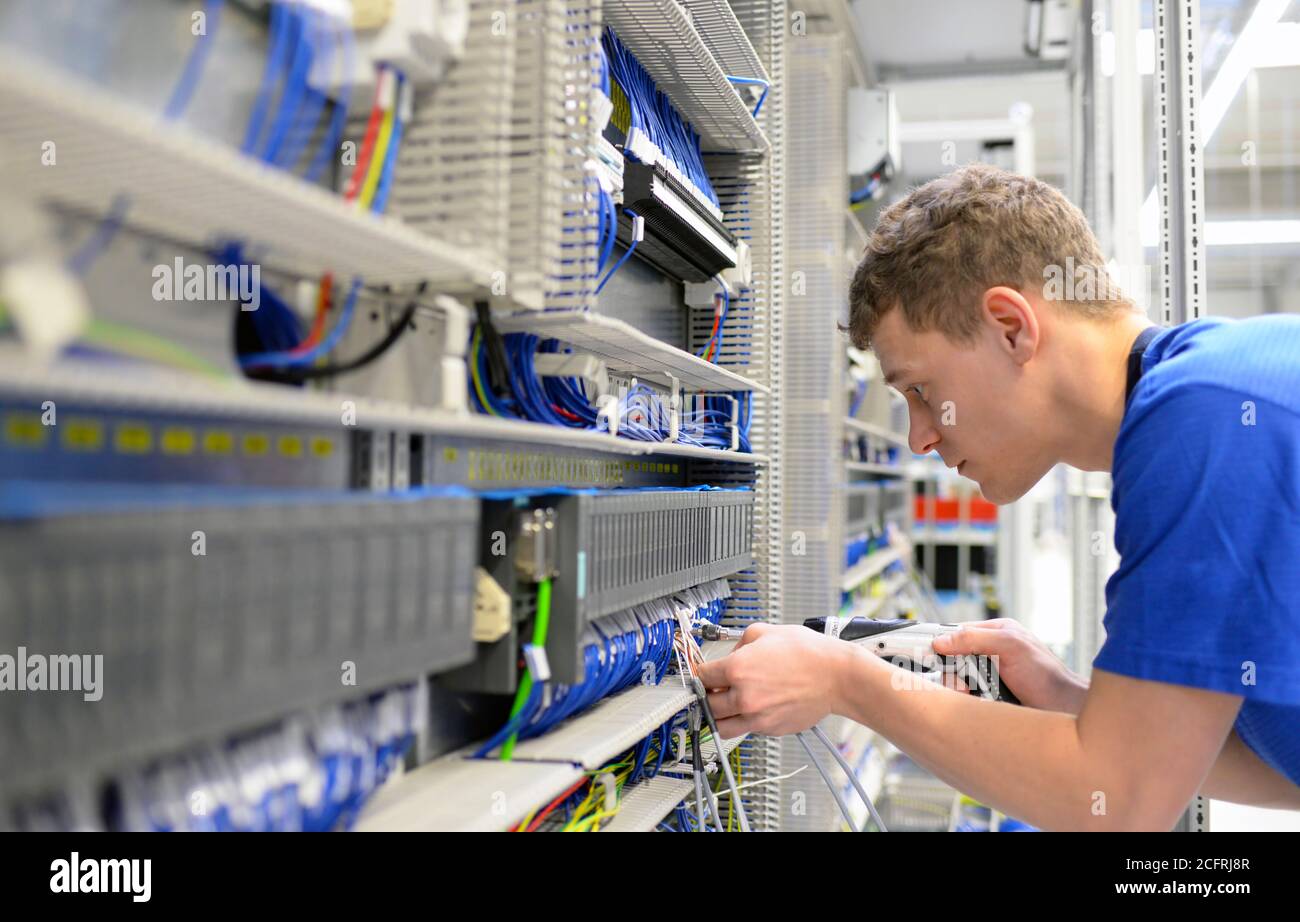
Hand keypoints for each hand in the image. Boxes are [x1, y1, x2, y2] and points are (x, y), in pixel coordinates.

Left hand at [694, 623, 852, 737]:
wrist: (836, 677)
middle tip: (714, 689)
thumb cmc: (808, 653)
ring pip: (720, 725)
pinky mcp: (769, 729)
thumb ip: (740, 642)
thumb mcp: (766, 631)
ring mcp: (756, 716)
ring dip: (719, 715)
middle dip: (707, 695)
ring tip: (726, 705)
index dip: (702, 672)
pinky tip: (754, 706)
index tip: (705, 673)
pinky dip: (743, 720)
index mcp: (738, 669)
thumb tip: (731, 654)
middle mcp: (744, 696)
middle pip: (706, 704)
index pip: (702, 676)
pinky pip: (745, 729)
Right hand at [931, 619, 1087, 712]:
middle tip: (958, 680)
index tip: (923, 652)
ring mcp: (988, 675)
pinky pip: (964, 697)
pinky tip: (976, 701)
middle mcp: (990, 651)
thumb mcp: (1010, 646)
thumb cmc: (1047, 676)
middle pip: (951, 657)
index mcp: (995, 631)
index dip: (938, 641)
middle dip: (950, 670)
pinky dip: (966, 700)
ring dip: (959, 687)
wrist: (1066, 711)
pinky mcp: (988, 696)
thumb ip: (975, 638)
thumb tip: (940, 641)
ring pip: (955, 679)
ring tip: (971, 692)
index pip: (954, 631)